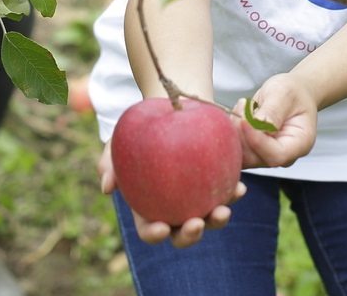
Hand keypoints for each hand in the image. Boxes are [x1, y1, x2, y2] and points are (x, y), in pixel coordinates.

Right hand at [97, 139, 246, 247]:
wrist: (169, 110)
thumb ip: (108, 163)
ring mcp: (197, 199)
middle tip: (196, 223)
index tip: (162, 227)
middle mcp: (174, 210)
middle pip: (183, 234)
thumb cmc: (138, 132)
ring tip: (223, 210)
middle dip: (191, 235)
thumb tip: (107, 188)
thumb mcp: (117, 143)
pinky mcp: (216, 185)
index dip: (155, 233)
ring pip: (209, 219)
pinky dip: (233, 193)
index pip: (150, 230)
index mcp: (148, 209)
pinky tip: (239, 186)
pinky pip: (226, 194)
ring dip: (217, 220)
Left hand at [233, 73, 317, 168]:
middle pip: (256, 157)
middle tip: (243, 106)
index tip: (244, 120)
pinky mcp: (253, 151)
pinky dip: (232, 132)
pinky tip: (239, 114)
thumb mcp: (284, 94)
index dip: (257, 141)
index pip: (276, 155)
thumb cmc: (293, 93)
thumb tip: (258, 126)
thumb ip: (273, 111)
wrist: (292, 94)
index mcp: (300, 144)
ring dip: (235, 131)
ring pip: (242, 155)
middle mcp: (284, 155)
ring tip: (243, 106)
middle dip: (242, 133)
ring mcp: (267, 155)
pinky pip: (236, 149)